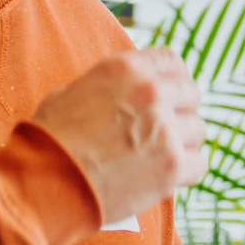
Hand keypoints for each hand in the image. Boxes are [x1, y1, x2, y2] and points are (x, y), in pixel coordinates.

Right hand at [30, 47, 204, 223]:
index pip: (172, 60)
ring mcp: (165, 129)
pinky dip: (186, 172)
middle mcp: (151, 93)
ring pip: (198, 129)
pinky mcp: (172, 166)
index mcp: (126, 69)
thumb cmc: (48, 141)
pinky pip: (200, 164)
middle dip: (181, 110)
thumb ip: (108, 87)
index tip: (171, 93)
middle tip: (167, 128)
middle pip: (191, 93)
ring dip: (184, 142)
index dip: (173, 78)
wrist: (44, 183)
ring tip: (160, 156)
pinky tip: (166, 176)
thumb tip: (125, 92)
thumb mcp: (71, 94)